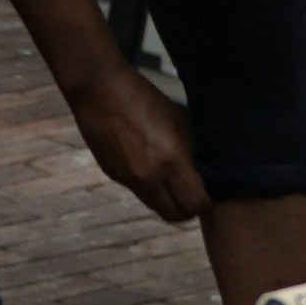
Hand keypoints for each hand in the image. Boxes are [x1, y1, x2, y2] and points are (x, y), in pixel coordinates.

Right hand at [66, 65, 211, 226]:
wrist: (98, 89)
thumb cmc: (142, 97)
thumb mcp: (175, 120)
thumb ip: (185, 152)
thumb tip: (192, 172)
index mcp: (170, 161)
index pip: (194, 203)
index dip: (204, 204)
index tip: (207, 196)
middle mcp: (148, 177)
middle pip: (174, 215)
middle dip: (186, 210)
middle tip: (190, 197)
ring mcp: (128, 179)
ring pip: (154, 206)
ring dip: (166, 200)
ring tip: (170, 182)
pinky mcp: (112, 175)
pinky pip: (137, 190)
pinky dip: (147, 186)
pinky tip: (144, 162)